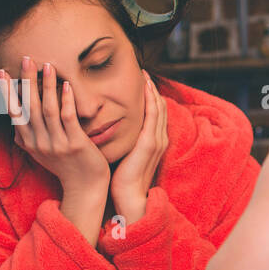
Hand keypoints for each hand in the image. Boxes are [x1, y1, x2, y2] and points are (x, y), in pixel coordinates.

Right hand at [5, 57, 108, 197]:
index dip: (7, 92)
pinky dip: (66, 101)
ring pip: (48, 110)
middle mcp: (40, 143)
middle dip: (26, 81)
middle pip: (29, 107)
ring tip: (48, 66)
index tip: (2, 72)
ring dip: (47, 86)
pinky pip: (68, 118)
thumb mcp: (39, 154)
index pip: (14, 112)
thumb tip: (13, 123)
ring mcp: (57, 144)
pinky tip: (67, 86)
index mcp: (29, 143)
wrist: (85, 188)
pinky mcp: (75, 144)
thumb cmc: (64, 168)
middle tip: (26, 59)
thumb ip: (26, 138)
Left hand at [110, 70, 168, 224]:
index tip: (142, 83)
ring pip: (158, 107)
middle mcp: (159, 138)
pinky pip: (153, 114)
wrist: (131, 198)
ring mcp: (157, 139)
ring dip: (152, 89)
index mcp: (153, 142)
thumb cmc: (123, 181)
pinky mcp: (150, 142)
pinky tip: (145, 87)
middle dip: (152, 88)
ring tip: (145, 74)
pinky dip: (150, 99)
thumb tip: (109, 132)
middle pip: (159, 107)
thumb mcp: (125, 157)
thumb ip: (123, 143)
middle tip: (144, 71)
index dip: (150, 97)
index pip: (155, 114)